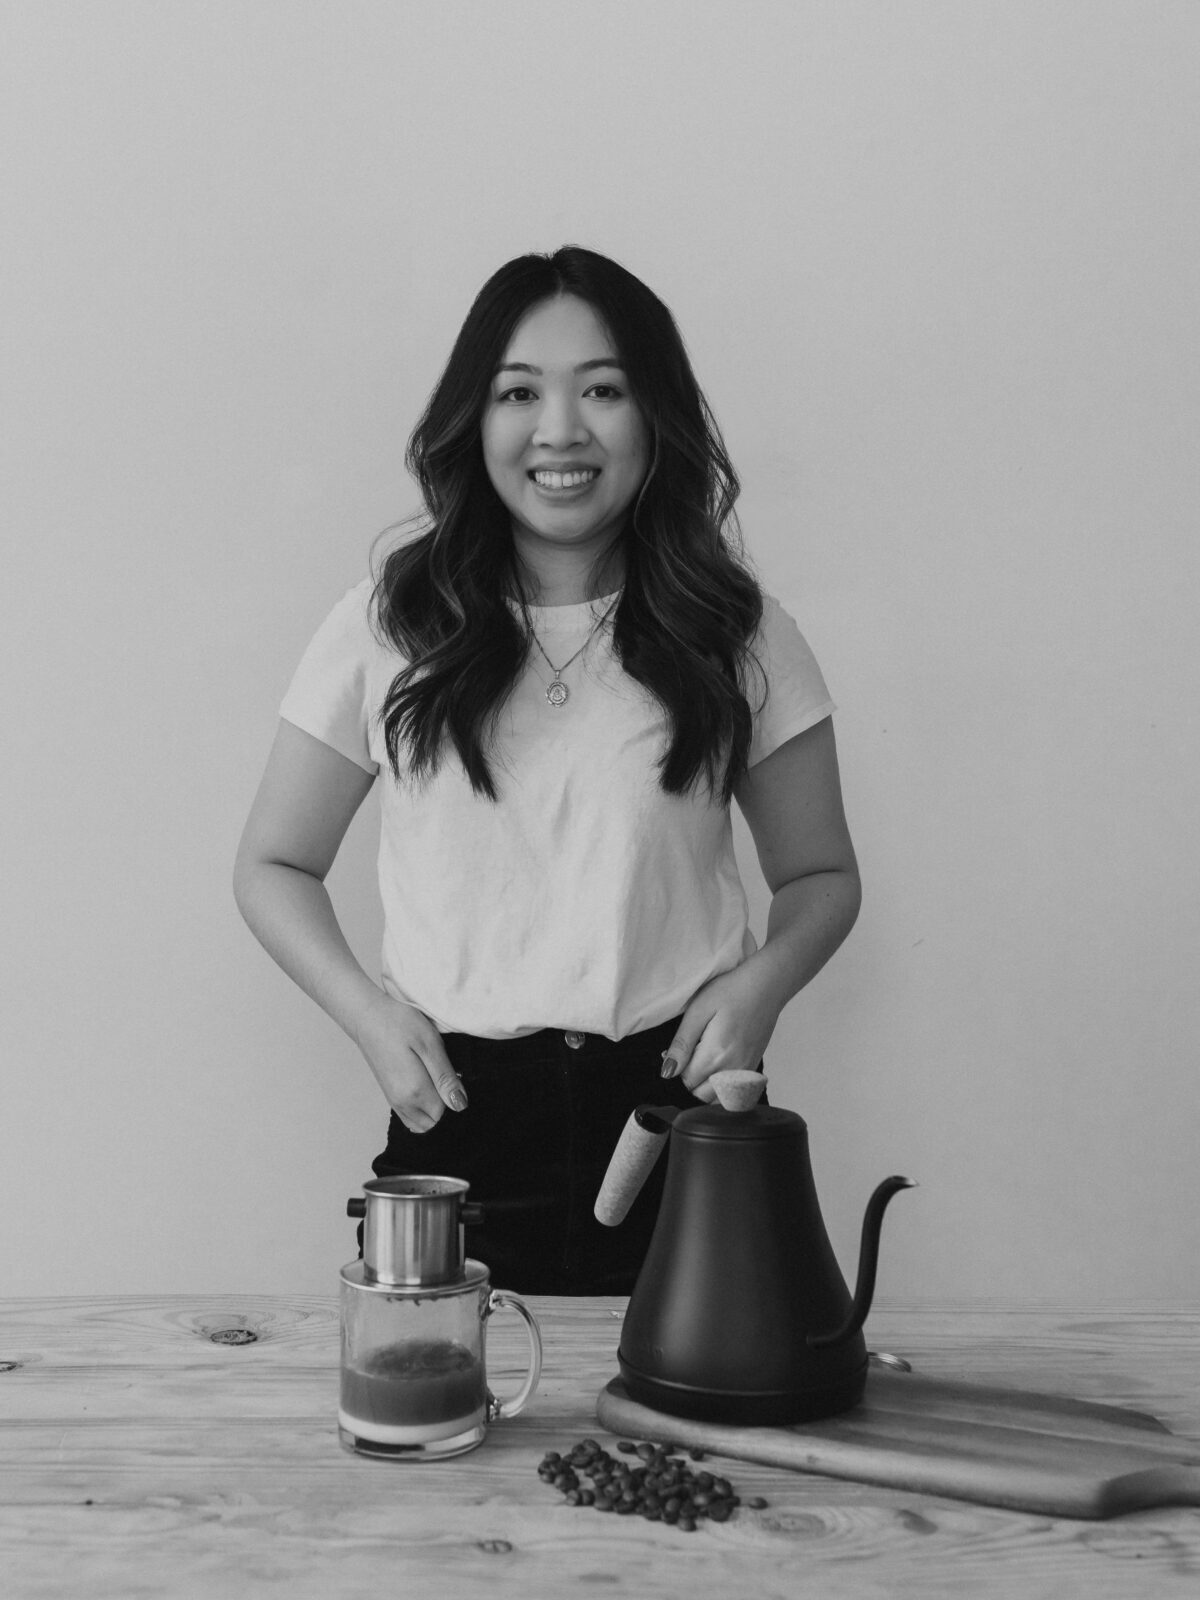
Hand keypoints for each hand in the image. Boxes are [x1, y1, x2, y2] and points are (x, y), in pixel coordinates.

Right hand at [354, 992, 467, 1132]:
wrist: (368, 1016)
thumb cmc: (399, 1024)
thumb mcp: (430, 1044)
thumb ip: (445, 1077)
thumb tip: (460, 1105)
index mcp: (414, 1091)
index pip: (445, 1112)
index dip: (454, 1096)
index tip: (452, 1076)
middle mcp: (402, 1103)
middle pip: (433, 1122)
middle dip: (444, 1107)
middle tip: (445, 1079)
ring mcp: (393, 1101)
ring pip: (421, 1122)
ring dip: (432, 1109)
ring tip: (435, 1080)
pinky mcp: (389, 1095)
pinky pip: (409, 1115)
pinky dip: (420, 1108)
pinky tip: (424, 1084)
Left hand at [661, 960, 782, 1101]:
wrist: (766, 985)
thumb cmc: (731, 991)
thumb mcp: (698, 1011)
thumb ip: (682, 1044)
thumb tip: (667, 1071)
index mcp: (716, 1055)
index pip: (686, 1081)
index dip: (677, 1067)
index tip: (679, 1049)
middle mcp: (733, 1070)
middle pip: (701, 1094)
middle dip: (690, 1079)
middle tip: (692, 1052)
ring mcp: (746, 1072)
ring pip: (718, 1097)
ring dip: (706, 1085)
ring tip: (705, 1058)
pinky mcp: (754, 1069)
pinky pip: (734, 1092)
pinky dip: (721, 1085)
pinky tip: (720, 1061)